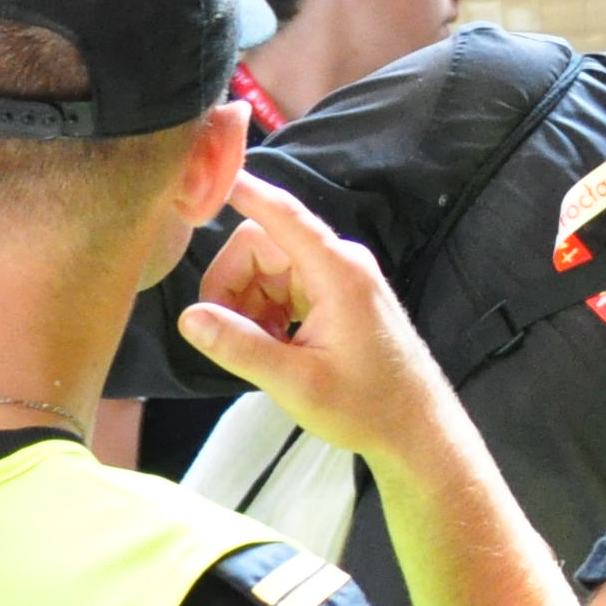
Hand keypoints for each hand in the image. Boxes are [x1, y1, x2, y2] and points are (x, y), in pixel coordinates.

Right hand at [179, 171, 447, 466]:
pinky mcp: (337, 295)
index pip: (282, 215)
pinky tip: (275, 348)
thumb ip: (241, 346)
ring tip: (261, 350)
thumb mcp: (296, 382)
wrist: (415, 429)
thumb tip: (190, 318)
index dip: (245, 192)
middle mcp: (340, 263)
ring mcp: (340, 278)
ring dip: (249, 303)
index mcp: (337, 272)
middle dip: (233, 285)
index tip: (209, 176)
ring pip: (267, 268)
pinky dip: (267, 311)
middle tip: (228, 334)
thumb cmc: (367, 407)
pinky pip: (284, 286)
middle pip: (261, 245)